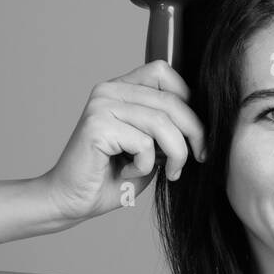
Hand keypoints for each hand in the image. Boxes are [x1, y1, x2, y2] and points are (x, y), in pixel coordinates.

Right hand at [42, 60, 206, 220]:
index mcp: (121, 88)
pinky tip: (128, 172)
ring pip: (161, 123)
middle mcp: (109, 90)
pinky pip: (144, 143)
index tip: (197, 134)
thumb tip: (201, 121)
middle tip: (200, 158)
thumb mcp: (150, 148)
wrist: (72, 201)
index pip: (164, 72)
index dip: (189, 101)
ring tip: (170, 173)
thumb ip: (168, 128)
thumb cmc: (111, 178)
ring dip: (176, 154)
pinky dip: (145, 166)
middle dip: (194, 132)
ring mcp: (101, 105)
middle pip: (170, 99)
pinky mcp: (97, 126)